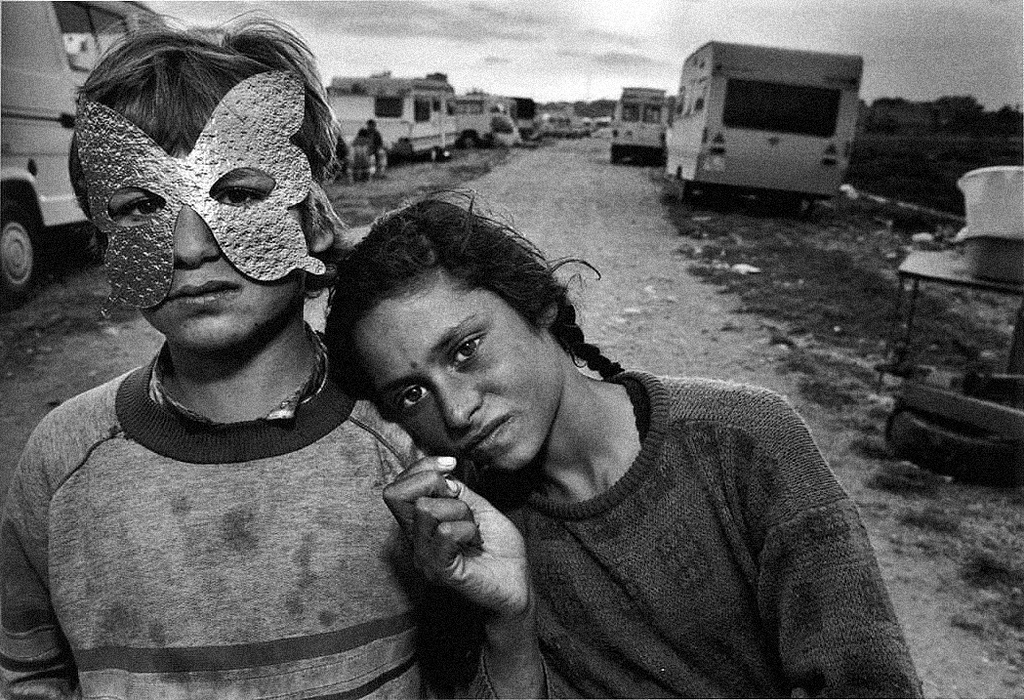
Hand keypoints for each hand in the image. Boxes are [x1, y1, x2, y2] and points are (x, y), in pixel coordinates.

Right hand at [383, 456, 531, 619]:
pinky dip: (466, 528)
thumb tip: (441, 474)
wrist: (518, 582)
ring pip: (426, 509)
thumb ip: (456, 490)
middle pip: (396, 495)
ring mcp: (424, 558)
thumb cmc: (498, 547)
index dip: (421, 468)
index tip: (451, 465)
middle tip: (461, 502)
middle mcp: (415, 541)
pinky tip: (474, 541)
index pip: (396, 489)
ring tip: (472, 530)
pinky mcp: (440, 572)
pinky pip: (444, 533)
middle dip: (435, 484)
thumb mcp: (477, 507)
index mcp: (420, 525)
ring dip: (460, 511)